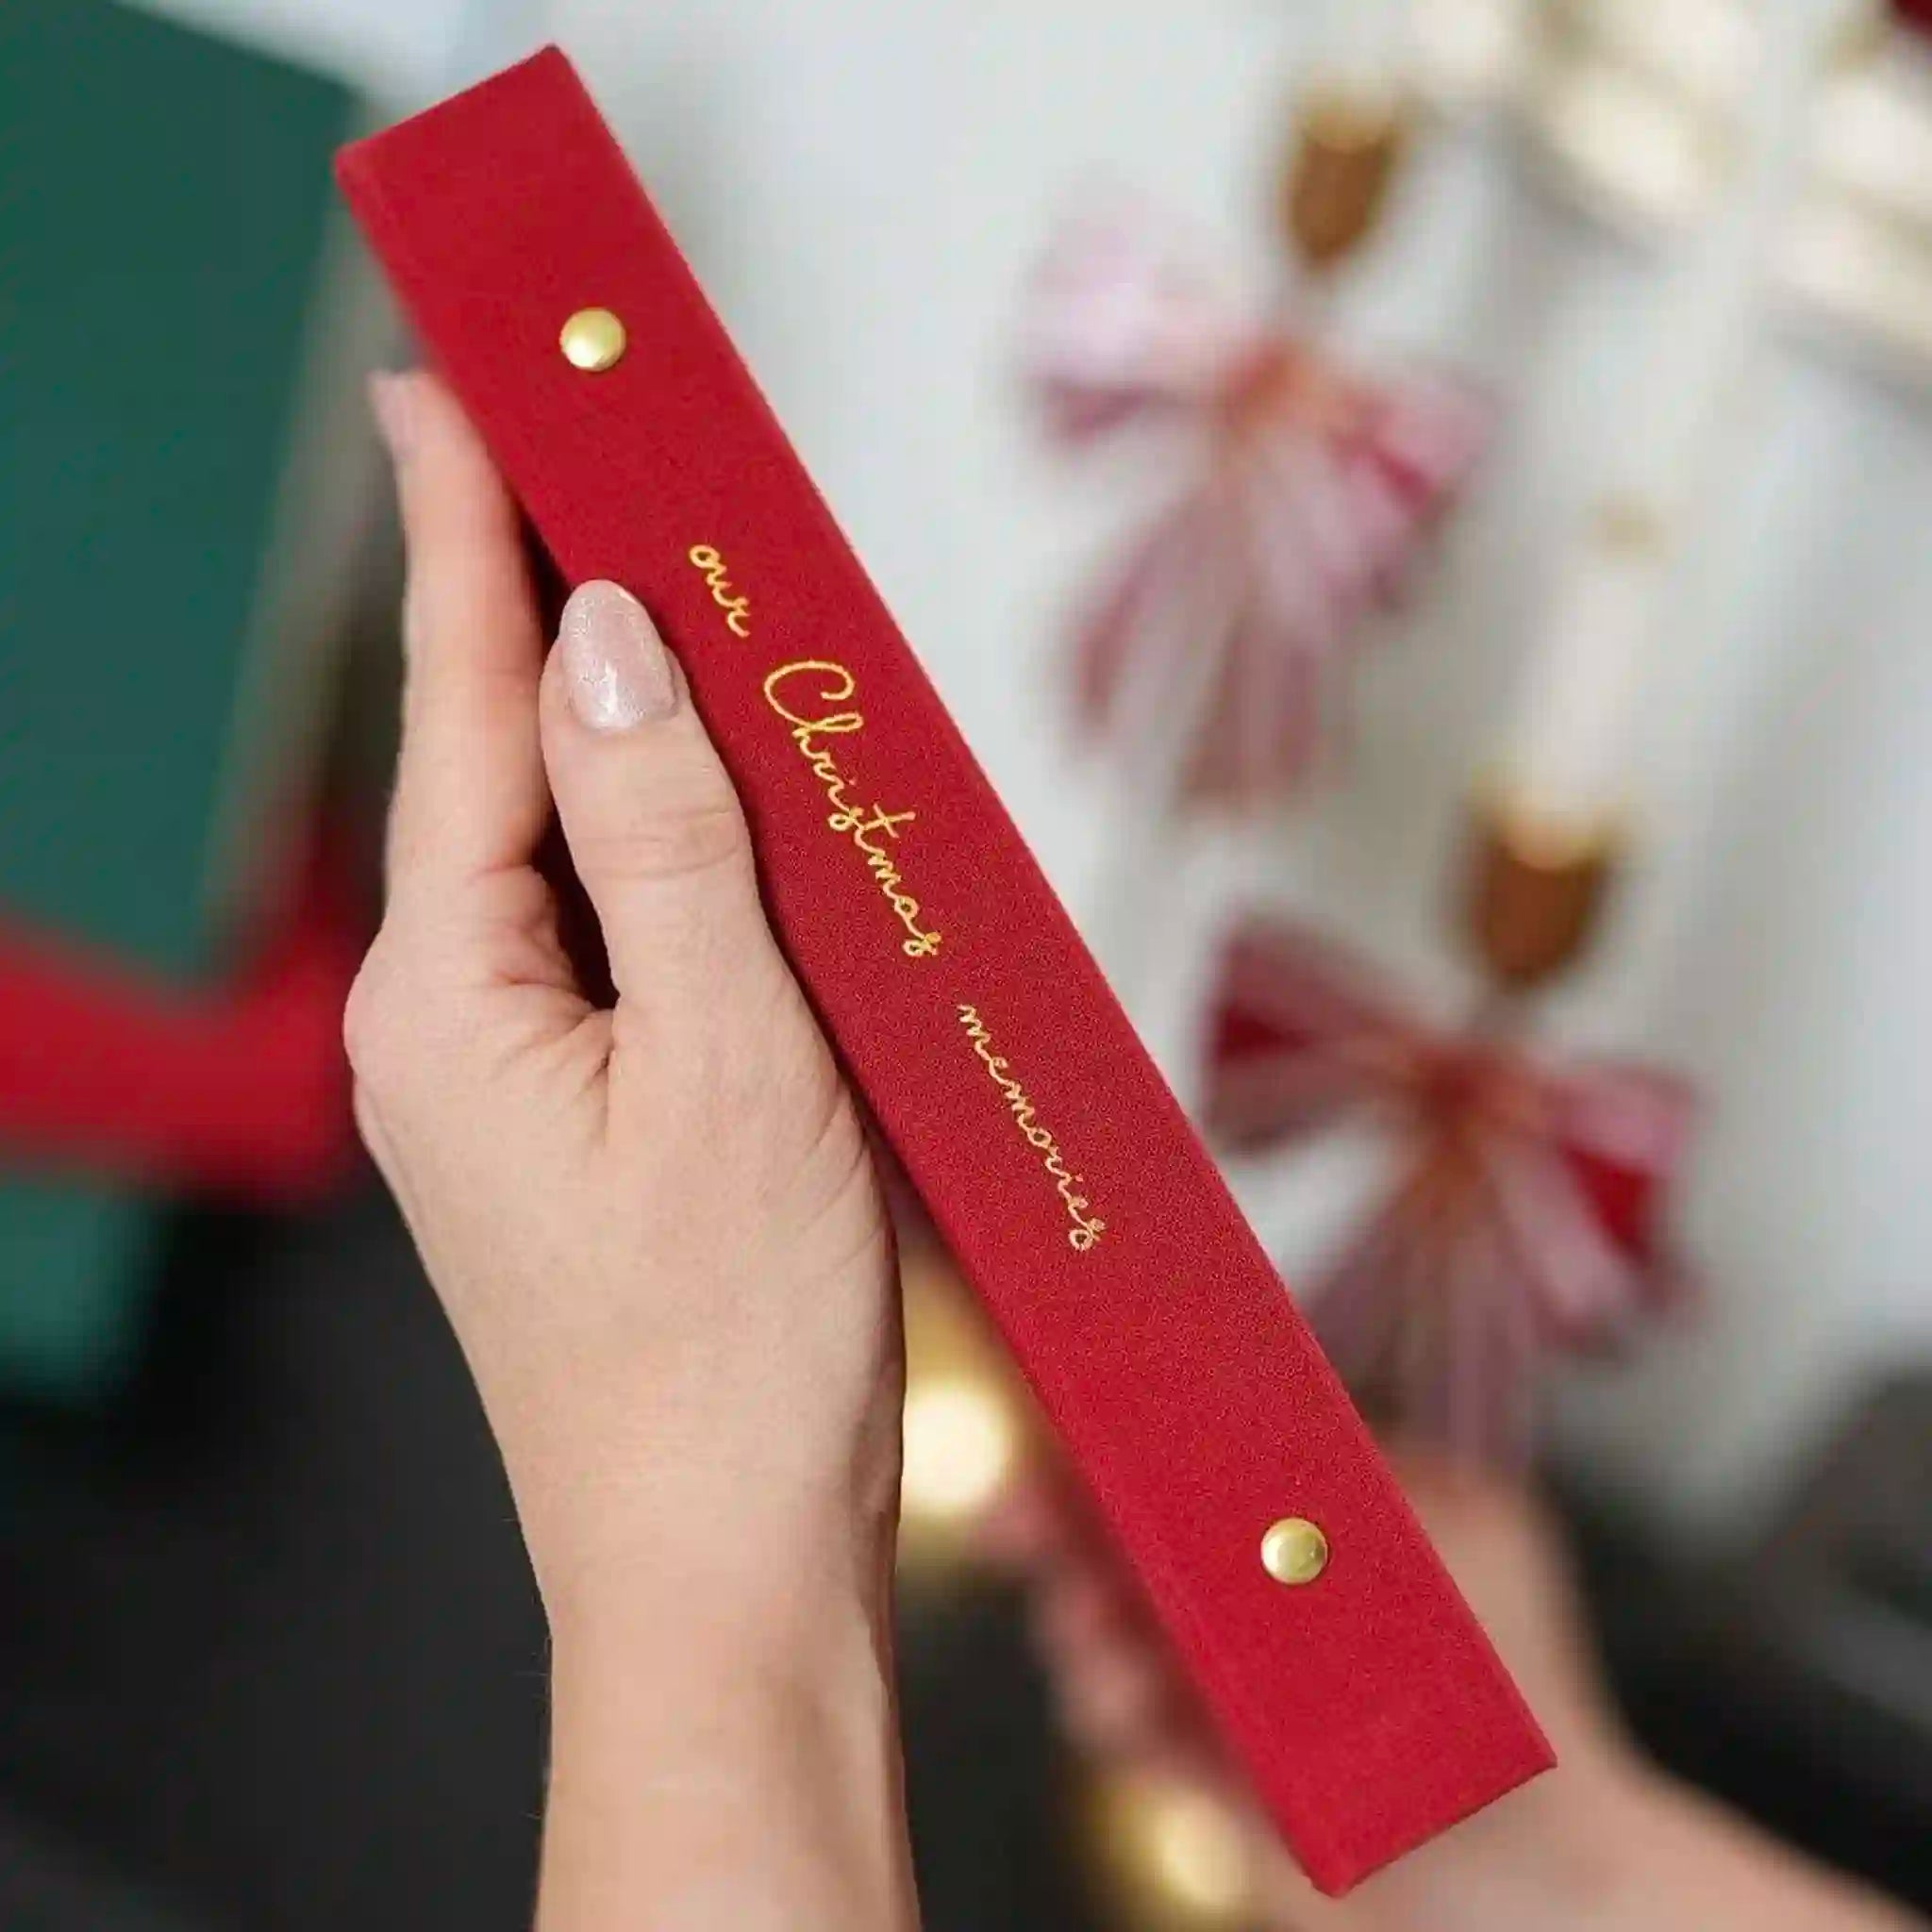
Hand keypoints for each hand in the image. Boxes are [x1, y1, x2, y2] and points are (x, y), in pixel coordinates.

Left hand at [351, 371, 914, 1929]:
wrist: (726, 1572)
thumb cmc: (736, 1348)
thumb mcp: (737, 1060)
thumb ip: (666, 840)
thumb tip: (610, 644)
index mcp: (456, 1000)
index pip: (460, 715)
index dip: (463, 537)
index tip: (445, 383)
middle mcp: (452, 1028)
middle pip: (500, 769)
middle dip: (541, 606)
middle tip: (583, 449)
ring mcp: (511, 1081)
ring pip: (566, 853)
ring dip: (618, 731)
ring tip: (669, 598)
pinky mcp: (580, 1123)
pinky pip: (612, 938)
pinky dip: (665, 851)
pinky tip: (717, 809)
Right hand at [989, 1451, 1919, 1931]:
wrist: (1555, 1855)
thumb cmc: (1522, 1672)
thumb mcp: (1468, 1528)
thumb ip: (1379, 1462)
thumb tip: (1275, 1392)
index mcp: (1276, 1529)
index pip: (1168, 1464)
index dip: (1100, 1439)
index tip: (1055, 1416)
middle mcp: (1229, 1603)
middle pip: (1102, 1545)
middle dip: (1046, 1527)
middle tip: (1023, 1524)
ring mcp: (1209, 1696)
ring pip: (1093, 1642)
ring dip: (1077, 1629)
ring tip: (1098, 1635)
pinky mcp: (1204, 1785)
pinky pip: (1127, 1741)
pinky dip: (1115, 1718)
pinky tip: (1137, 1708)